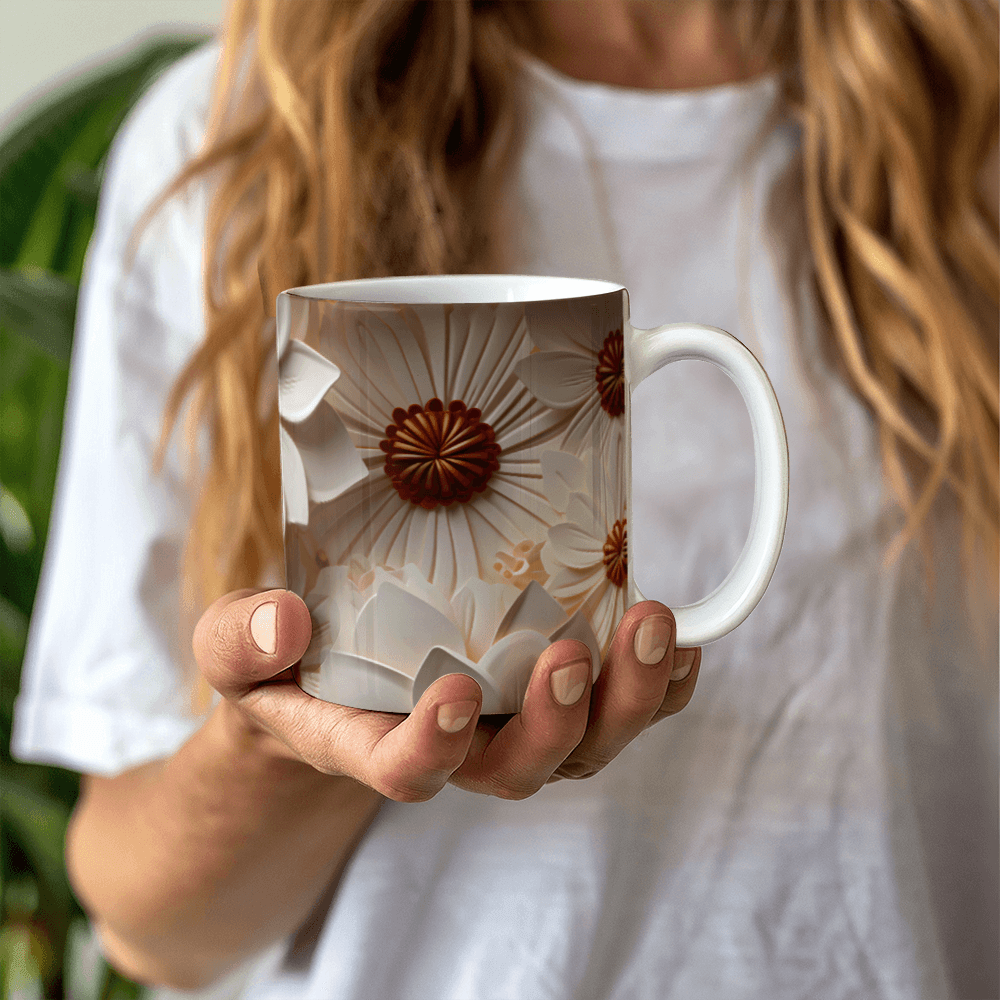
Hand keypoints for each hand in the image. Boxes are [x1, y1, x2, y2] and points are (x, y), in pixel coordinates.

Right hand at [195, 589, 699, 801]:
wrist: (329, 679)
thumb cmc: (284, 667)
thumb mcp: (236, 648)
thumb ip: (239, 638)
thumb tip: (284, 617)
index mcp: (369, 742)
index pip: (405, 773)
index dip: (434, 749)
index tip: (455, 690)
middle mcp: (453, 749)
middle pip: (521, 771)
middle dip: (557, 723)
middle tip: (573, 654)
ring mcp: (508, 727)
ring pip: (583, 747)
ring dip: (626, 698)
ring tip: (654, 628)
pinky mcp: (547, 697)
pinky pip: (615, 713)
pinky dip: (659, 689)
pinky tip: (683, 645)